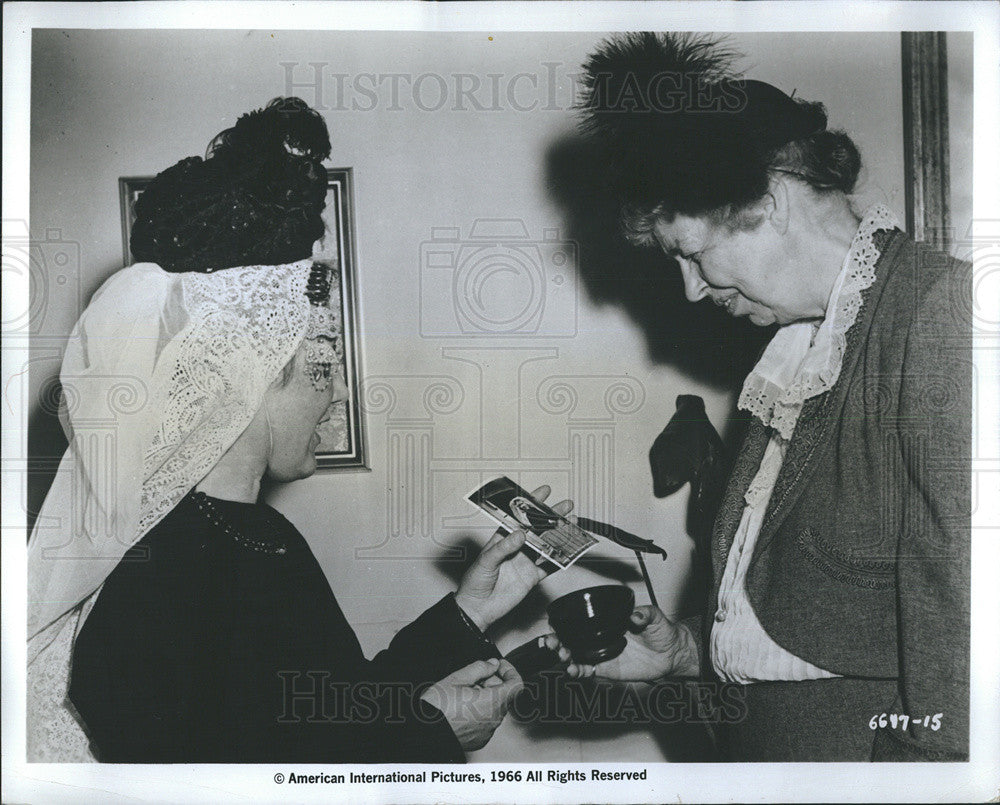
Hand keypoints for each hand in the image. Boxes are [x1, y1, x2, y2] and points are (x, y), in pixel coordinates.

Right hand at [420, 658, 522, 751]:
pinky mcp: (479, 740)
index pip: (516, 685)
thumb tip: (492, 664)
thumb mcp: (456, 678)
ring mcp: (487, 732)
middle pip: (504, 695)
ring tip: (463, 693)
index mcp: (492, 702)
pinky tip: (463, 707)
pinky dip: (480, 712)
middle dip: (492, 683)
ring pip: (495, 708)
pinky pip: (487, 721)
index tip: (499, 666)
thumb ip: (479, 668)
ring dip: (485, 697)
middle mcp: (494, 719)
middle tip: (473, 678)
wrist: (424, 733)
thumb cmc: (437, 709)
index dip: (510, 671)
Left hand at [455, 485, 572, 630]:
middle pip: (538, 529)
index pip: (519, 517)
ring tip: (573, 524)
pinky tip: (569, 552)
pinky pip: (549, 567)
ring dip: (560, 535)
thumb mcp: (486, 561)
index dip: (531, 504)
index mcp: (503, 538)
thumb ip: (504, 547)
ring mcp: (526, 562)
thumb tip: (520, 534)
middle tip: (566, 506)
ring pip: (547, 545)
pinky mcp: (532, 578)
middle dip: (552, 516)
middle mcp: (517, 548)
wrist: (478, 609)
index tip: (543, 492)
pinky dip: (560, 560)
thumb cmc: (475, 582)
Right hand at [543, 605, 699, 681]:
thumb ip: (644, 613)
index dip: (564, 623)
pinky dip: (579, 671)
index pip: (581, 621)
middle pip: (572, 639)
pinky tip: (573, 670)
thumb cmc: (662, 631)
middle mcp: (601, 638)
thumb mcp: (654, 616)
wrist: (672, 653)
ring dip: (565, 656)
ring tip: (562, 656)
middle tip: (552, 643)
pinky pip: (589, 671)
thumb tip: (635, 615)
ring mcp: (603, 654)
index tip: (554, 624)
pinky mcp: (608, 669)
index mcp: (607, 623)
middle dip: (557, 641)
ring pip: (577, 656)